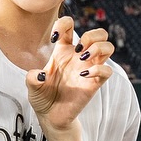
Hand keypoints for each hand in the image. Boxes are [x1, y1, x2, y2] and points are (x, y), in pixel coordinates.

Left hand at [27, 16, 116, 134]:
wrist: (50, 116)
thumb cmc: (42, 97)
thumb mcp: (32, 85)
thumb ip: (32, 78)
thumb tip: (40, 75)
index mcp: (63, 50)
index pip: (70, 25)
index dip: (64, 24)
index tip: (54, 38)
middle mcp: (79, 57)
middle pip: (99, 33)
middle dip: (91, 35)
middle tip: (78, 48)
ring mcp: (89, 69)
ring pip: (108, 47)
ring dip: (97, 47)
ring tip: (82, 57)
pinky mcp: (95, 83)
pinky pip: (107, 70)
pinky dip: (98, 69)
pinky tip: (83, 75)